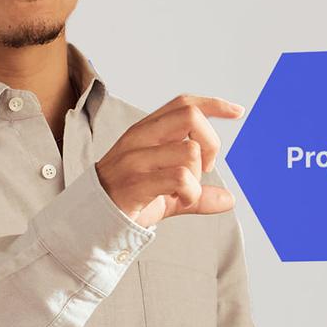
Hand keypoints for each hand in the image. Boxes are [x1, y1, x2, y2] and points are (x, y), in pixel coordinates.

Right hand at [96, 94, 240, 227]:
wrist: (89, 222)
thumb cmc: (126, 201)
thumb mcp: (165, 193)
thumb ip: (196, 193)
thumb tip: (229, 200)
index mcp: (144, 132)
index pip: (182, 104)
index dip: (213, 104)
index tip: (237, 112)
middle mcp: (138, 140)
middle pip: (190, 116)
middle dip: (212, 142)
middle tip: (205, 168)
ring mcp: (135, 161)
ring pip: (190, 150)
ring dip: (198, 176)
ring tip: (184, 192)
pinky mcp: (135, 183)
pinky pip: (180, 178)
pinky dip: (191, 193)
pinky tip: (180, 200)